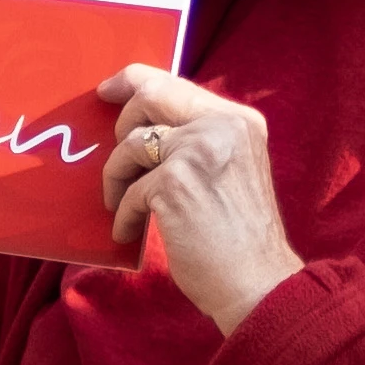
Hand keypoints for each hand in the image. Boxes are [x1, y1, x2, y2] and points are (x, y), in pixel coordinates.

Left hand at [94, 65, 293, 329]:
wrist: (258, 283)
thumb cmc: (239, 237)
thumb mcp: (231, 169)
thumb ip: (199, 140)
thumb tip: (141, 128)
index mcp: (239, 120)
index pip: (175, 83)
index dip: (133, 81)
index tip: (106, 90)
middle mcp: (222, 126)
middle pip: (148, 97)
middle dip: (120, 127)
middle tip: (118, 162)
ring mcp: (198, 151)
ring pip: (130, 145)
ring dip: (117, 179)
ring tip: (124, 207)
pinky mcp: (175, 183)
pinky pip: (129, 191)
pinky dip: (124, 215)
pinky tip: (130, 233)